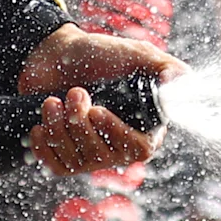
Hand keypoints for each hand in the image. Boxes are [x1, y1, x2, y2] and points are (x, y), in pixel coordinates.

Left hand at [16, 25, 185, 173]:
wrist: (56, 56)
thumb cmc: (99, 54)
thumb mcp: (136, 54)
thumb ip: (164, 66)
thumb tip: (182, 81)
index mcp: (144, 127)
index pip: (140, 149)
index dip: (117, 134)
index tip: (98, 112)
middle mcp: (120, 146)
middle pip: (103, 155)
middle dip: (81, 123)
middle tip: (73, 92)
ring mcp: (92, 155)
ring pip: (76, 160)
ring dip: (59, 129)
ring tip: (51, 101)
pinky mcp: (66, 158)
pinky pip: (56, 167)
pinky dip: (44, 146)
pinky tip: (39, 125)